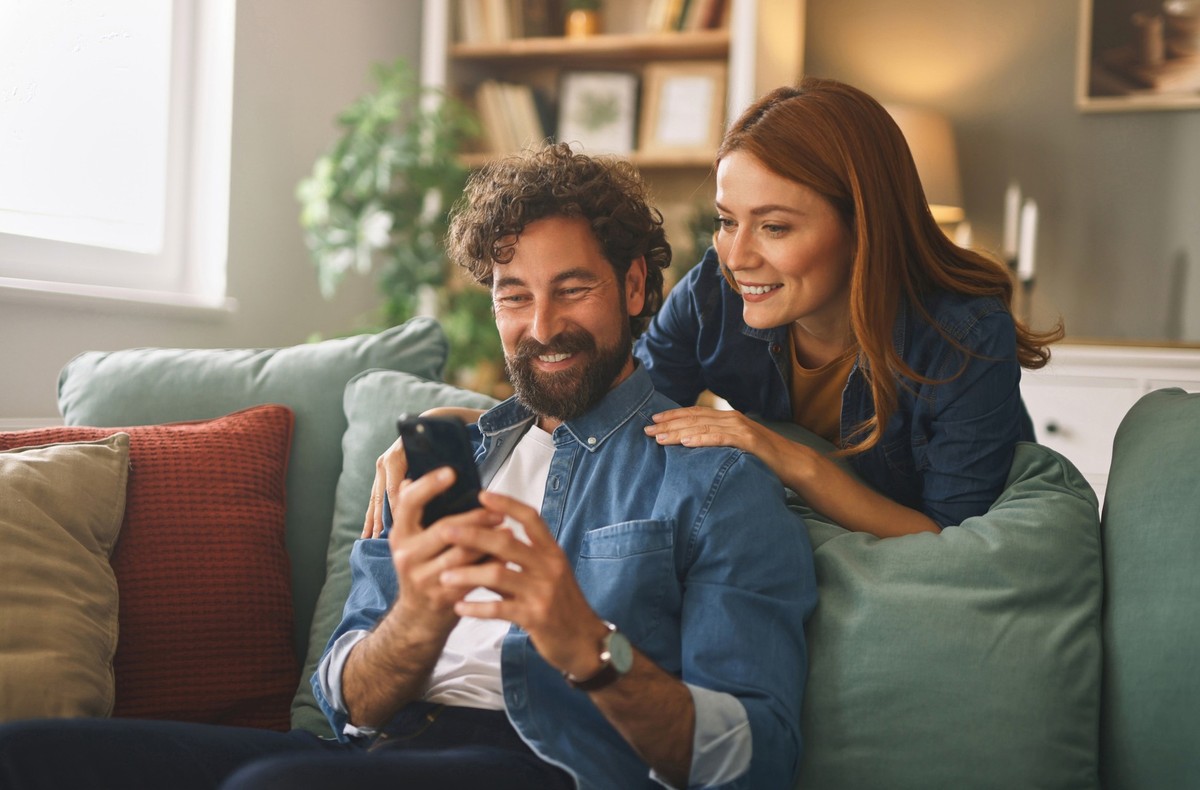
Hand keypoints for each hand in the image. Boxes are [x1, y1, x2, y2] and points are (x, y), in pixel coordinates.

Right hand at [361, 406, 486, 538]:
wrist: (428, 423)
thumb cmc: (439, 440)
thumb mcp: (439, 455)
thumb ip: (435, 473)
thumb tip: (438, 495)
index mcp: (397, 457)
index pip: (395, 491)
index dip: (398, 512)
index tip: (401, 530)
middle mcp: (385, 461)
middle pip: (383, 497)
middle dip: (381, 520)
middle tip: (383, 540)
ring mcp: (382, 468)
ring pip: (376, 499)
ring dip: (374, 520)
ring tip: (372, 540)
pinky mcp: (381, 474)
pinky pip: (375, 498)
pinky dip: (372, 516)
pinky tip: (369, 533)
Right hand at [387, 467, 501, 634]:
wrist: (419, 617)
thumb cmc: (423, 568)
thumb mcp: (413, 541)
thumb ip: (417, 513)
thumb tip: (413, 478)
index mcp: (400, 535)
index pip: (408, 503)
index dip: (429, 485)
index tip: (452, 472)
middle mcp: (407, 555)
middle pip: (445, 529)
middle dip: (475, 518)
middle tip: (498, 512)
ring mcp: (424, 578)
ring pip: (463, 553)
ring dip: (489, 540)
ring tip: (508, 530)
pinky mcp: (443, 596)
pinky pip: (473, 575)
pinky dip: (491, 563)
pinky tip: (505, 555)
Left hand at [436, 490, 609, 679]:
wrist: (584, 640)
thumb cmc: (562, 605)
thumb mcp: (547, 576)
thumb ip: (517, 561)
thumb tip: (483, 544)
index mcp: (552, 552)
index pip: (530, 519)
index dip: (507, 504)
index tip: (482, 494)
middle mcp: (549, 567)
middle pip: (507, 543)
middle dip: (473, 535)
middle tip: (445, 530)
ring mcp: (542, 592)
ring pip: (498, 575)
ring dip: (467, 574)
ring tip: (444, 575)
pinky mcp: (535, 617)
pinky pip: (499, 609)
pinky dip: (476, 607)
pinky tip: (459, 606)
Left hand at [643, 406, 791, 474]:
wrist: (792, 462)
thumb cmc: (762, 457)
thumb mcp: (736, 446)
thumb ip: (718, 442)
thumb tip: (693, 446)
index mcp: (727, 418)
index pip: (694, 414)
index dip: (672, 416)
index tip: (652, 420)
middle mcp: (731, 418)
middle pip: (693, 419)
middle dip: (668, 424)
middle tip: (646, 429)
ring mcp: (740, 428)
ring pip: (702, 428)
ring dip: (678, 432)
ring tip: (659, 438)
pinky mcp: (748, 441)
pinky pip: (720, 439)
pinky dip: (701, 439)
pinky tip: (686, 443)